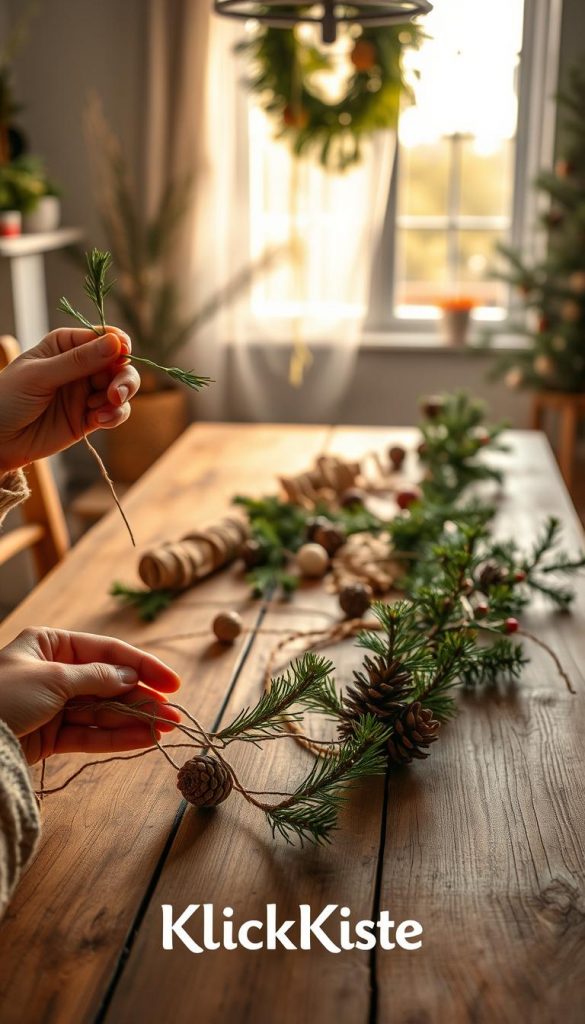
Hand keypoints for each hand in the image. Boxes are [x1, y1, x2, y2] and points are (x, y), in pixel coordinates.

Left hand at [0, 327, 140, 471]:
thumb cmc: (8, 399)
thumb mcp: (40, 375)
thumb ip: (78, 361)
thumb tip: (116, 343)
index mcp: (66, 345)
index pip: (102, 337)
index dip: (118, 343)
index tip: (124, 352)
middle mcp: (81, 366)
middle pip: (118, 364)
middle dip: (123, 377)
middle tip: (116, 393)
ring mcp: (86, 393)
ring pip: (122, 388)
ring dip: (120, 398)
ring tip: (101, 410)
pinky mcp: (90, 418)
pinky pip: (115, 413)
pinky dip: (113, 416)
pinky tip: (98, 421)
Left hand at [0, 628, 181, 764]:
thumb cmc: (2, 697)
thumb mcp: (52, 679)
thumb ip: (96, 678)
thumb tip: (131, 677)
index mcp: (51, 644)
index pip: (107, 651)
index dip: (142, 666)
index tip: (172, 683)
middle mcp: (54, 672)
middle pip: (109, 683)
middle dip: (142, 699)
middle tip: (175, 715)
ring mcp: (53, 705)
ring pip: (103, 711)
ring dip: (135, 720)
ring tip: (168, 730)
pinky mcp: (50, 737)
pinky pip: (90, 734)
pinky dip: (117, 738)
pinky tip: (144, 741)